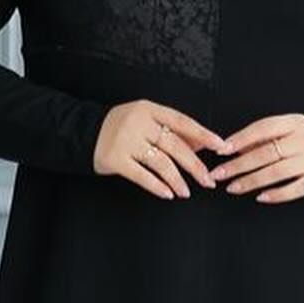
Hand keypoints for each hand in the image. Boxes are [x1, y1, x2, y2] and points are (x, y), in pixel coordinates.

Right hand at [93, 100, 232, 199]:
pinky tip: (168, 194)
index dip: (203, 135)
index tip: (220, 147)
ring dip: (177, 180)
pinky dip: (157, 186)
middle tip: (208, 180)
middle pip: (174, 145)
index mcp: (149, 109)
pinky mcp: (114, 159)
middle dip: (194, 165)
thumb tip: (203, 144)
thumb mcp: (146, 121)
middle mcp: (138, 123)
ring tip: (187, 192)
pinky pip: (141, 176)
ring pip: (160, 163)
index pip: (182, 122)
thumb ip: (172, 131)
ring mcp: (125, 141)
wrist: (83, 132)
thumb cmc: (122, 127)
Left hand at [208, 113, 303, 201]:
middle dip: (239, 165)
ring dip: (251, 181)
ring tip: (233, 187)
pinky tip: (260, 197)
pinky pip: (294, 189)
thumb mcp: (290, 129)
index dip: (241, 139)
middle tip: (219, 174)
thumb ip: (265, 137)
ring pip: (277, 172)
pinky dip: (276, 194)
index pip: (264, 128)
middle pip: (266, 153)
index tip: (222, 149)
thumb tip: (234, 148)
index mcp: (295, 123)